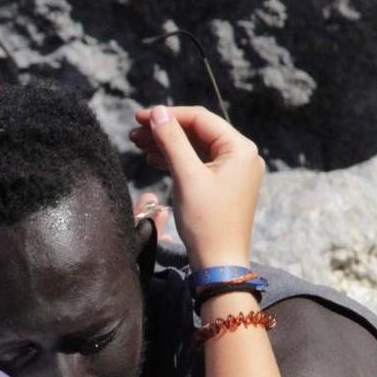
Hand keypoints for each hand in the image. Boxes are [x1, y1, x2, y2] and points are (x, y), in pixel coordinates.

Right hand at [128, 106, 263, 269]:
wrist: (219, 263)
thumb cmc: (206, 222)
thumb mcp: (187, 177)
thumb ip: (172, 140)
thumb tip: (157, 112)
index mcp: (240, 148)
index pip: (200, 119)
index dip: (168, 115)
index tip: (139, 117)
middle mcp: (242, 155)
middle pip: (197, 132)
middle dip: (165, 130)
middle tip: (134, 132)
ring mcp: (234, 171)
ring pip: (195, 148)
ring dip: (167, 144)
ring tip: (138, 143)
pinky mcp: (224, 184)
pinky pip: (198, 164)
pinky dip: (176, 160)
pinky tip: (153, 159)